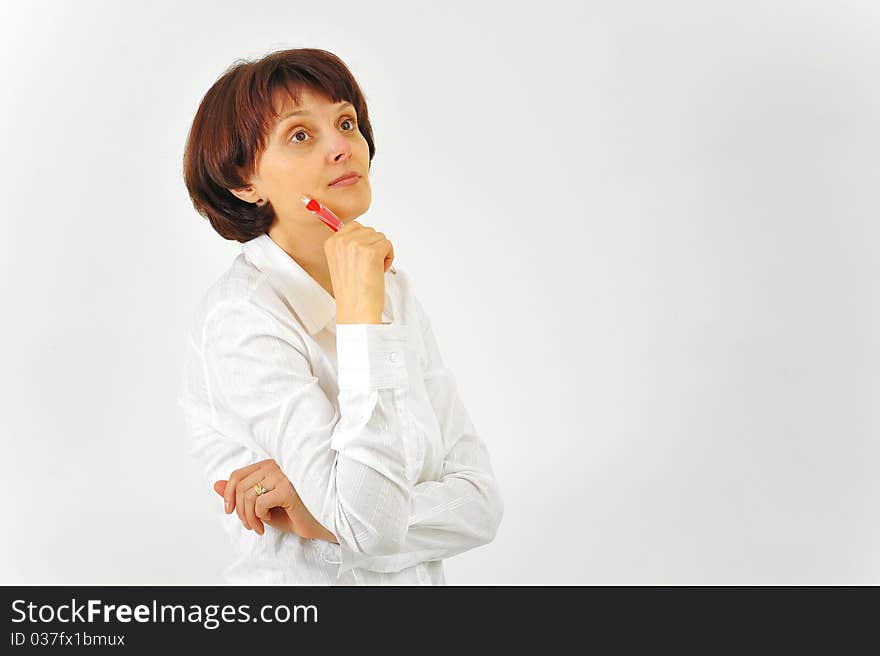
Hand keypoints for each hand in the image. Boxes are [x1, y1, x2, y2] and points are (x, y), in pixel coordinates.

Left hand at [213, 459, 337, 541]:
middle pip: (240, 486)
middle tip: (250, 525)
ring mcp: (284, 475)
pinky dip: (259, 516)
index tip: (231, 511)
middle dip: (240, 511)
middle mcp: (277, 465)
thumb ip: (240, 494)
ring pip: (248, 496)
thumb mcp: (262, 505)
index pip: (237, 475)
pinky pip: (259, 503)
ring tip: (258, 527)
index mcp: (271, 465)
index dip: (228, 494)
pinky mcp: (288, 488)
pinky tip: (270, 521)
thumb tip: (215, 484)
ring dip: (248, 517)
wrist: (320, 524)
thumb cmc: (295, 513)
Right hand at [323, 219, 393, 323]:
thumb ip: (348, 246)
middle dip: (373, 247)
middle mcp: (342, 241)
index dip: (364, 241)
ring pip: (380, 237)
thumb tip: (364, 233)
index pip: (354, 226)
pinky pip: (388, 245)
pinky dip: (389, 258)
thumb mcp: (341, 263)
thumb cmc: (352, 292)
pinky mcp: (372, 252)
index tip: (362, 258)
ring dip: (382, 253)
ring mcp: (357, 245)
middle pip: (369, 231)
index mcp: (331, 242)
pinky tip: (379, 272)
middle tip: (366, 267)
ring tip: (372, 271)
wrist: (356, 310)